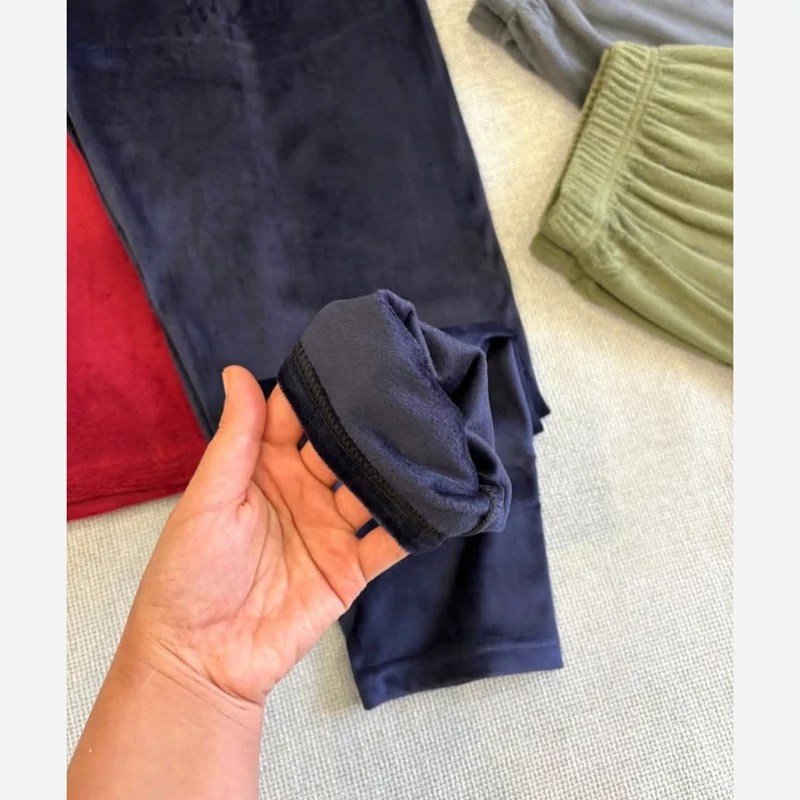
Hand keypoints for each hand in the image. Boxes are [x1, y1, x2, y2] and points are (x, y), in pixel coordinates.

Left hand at [124, 365, 406, 710]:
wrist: (201, 659)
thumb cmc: (190, 572)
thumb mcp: (210, 498)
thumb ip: (236, 438)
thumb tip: (237, 371)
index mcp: (264, 469)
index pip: (296, 417)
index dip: (319, 388)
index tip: (351, 353)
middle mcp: (303, 492)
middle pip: (342, 448)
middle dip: (368, 422)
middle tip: (406, 387)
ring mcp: (330, 529)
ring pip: (373, 488)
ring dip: (397, 468)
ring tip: (432, 435)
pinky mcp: (351, 569)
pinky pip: (390, 541)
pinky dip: (414, 523)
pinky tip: (442, 498)